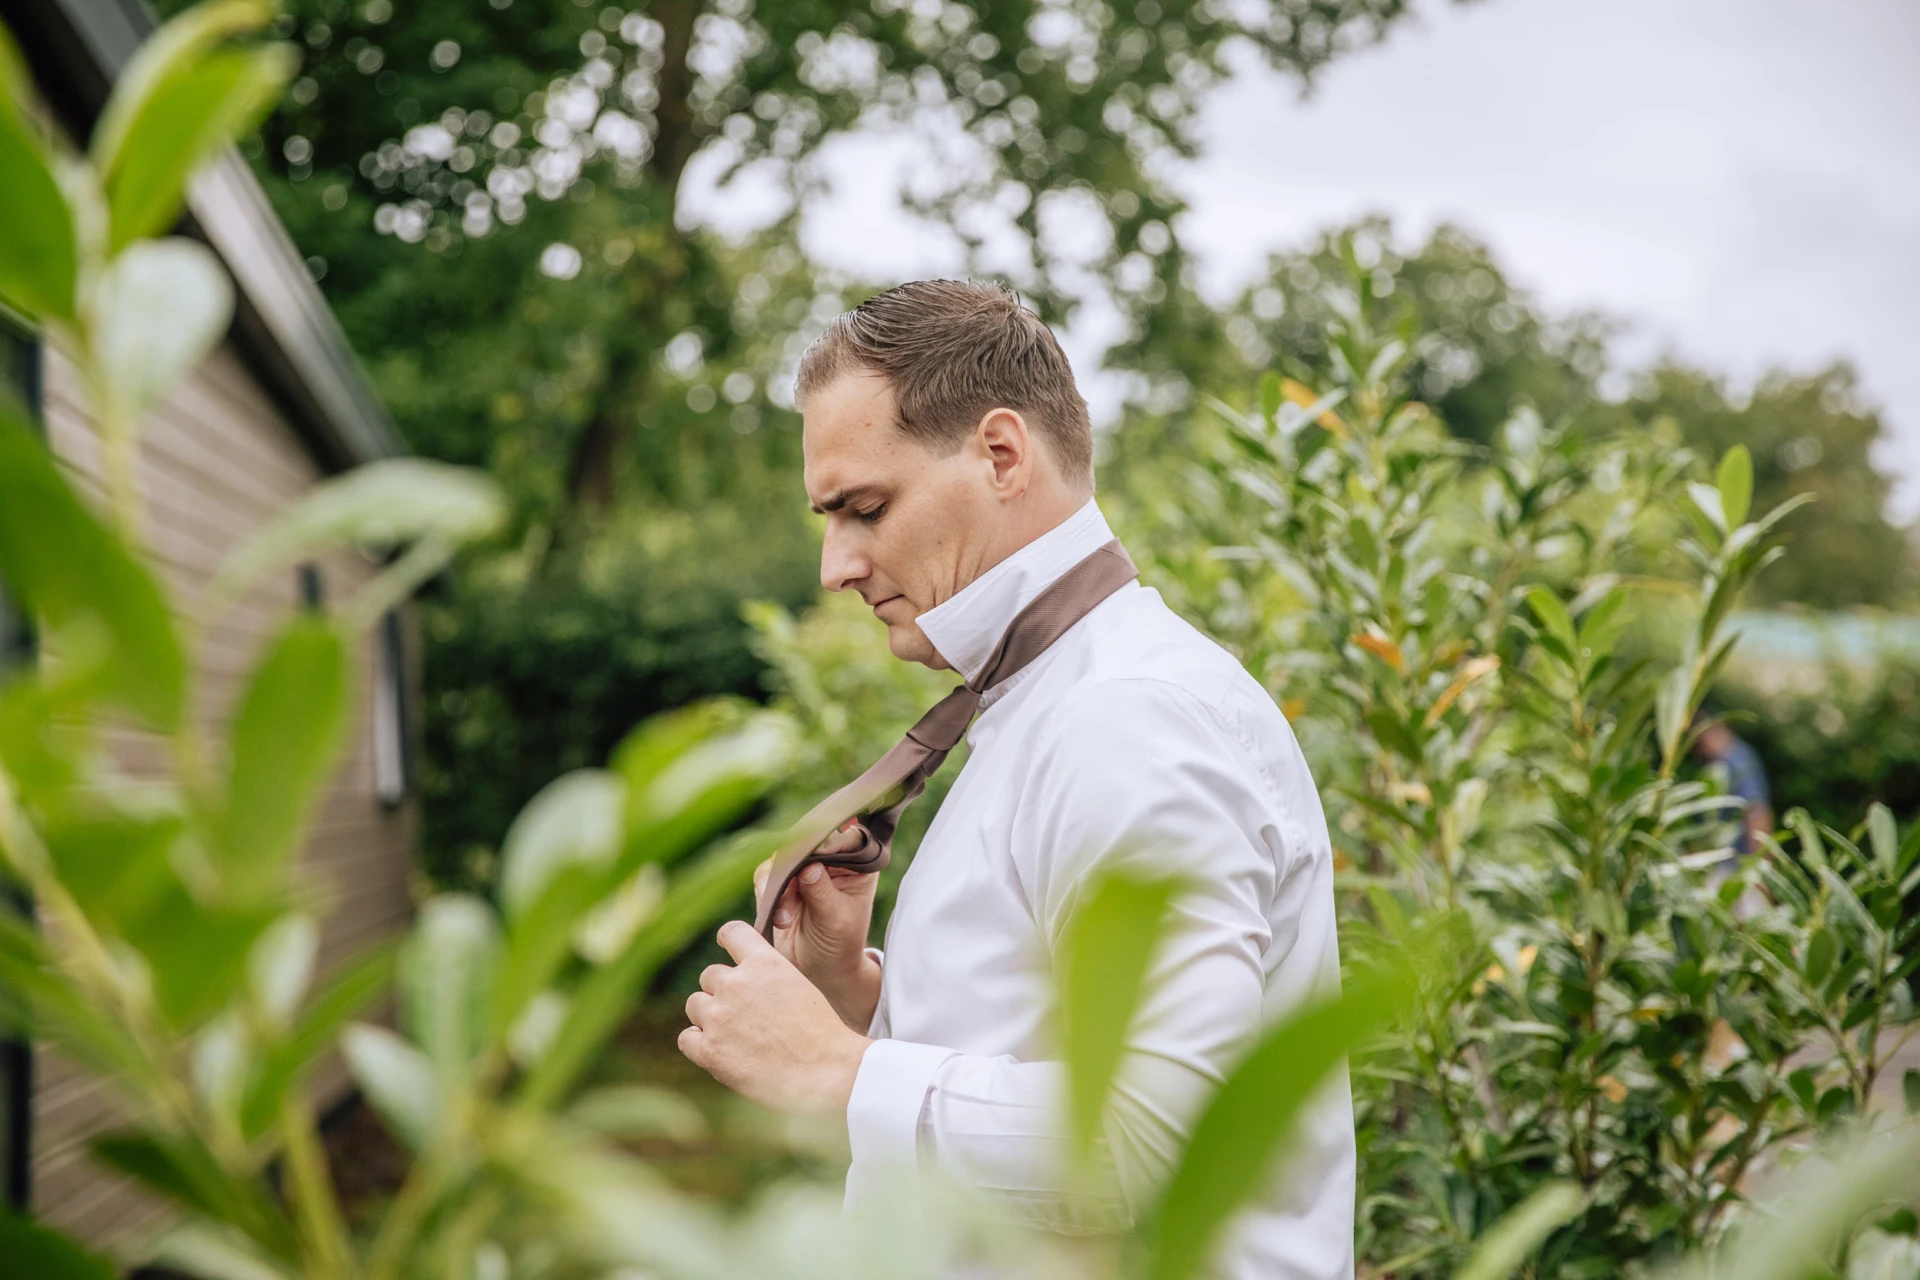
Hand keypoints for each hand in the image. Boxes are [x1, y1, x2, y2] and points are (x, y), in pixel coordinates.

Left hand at [679, 920, 870, 1114]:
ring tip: (732, 1034)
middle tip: (743, 1013)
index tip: (729, 951)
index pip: (731, 932)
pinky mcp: (710, 1050)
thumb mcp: (799, 985)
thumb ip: (768, 975)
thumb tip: (748, 977)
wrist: (825, 1072)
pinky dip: (698, 1044)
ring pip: (694, 1004)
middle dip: (722, 991)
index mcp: (763, 962)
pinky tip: (719, 1051)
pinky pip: (686, 1037)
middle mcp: (736, 984)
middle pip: (709, 975)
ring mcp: (719, 1017)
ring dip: (708, 1015)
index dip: (728, 941)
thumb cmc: (820, 1032)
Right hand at [754, 826, 882, 1029]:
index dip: (826, 840)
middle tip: (790, 884)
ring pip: (781, 858)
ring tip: (786, 916)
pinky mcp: (780, 884)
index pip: (843, 839)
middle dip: (794, 862)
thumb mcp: (837, 920)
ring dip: (779, 884)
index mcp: (856, 864)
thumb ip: (822, 892)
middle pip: (806, 841)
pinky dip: (768, 894)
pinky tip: (781, 920)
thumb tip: (809, 866)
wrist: (821, 972)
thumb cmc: (840, 945)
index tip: (811, 852)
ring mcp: (802, 870)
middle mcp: (829, 861)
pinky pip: (766, 876)